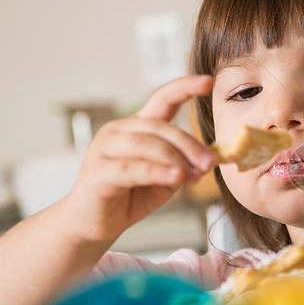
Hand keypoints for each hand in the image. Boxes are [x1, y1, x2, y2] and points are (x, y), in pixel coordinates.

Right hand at [61, 75, 216, 243]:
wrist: (94, 224)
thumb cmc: (131, 196)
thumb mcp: (167, 178)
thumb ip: (184, 165)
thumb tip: (208, 160)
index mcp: (137, 127)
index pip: (162, 99)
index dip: (184, 88)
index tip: (208, 81)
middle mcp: (118, 131)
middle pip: (160, 126)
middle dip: (189, 144)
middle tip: (209, 163)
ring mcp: (104, 149)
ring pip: (147, 144)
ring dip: (176, 159)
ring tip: (195, 176)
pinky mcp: (98, 172)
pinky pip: (132, 168)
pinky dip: (158, 172)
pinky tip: (176, 178)